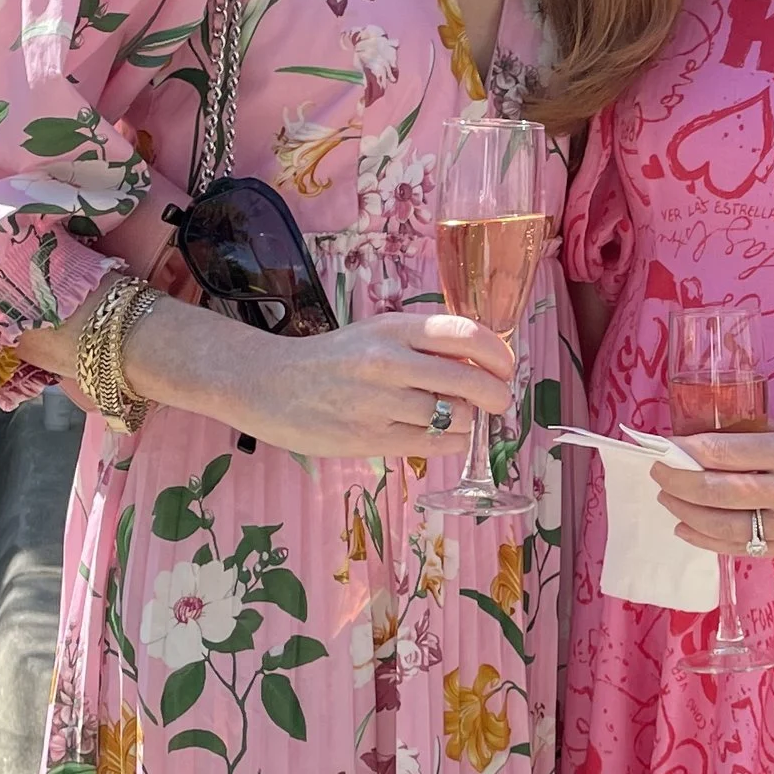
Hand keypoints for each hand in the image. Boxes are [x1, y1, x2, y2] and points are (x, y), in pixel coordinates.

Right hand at [198, 306, 514, 460]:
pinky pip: (435, 445)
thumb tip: (483, 361)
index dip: (499, 354)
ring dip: (467, 420)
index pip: (467, 335)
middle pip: (471, 381)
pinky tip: (443, 434)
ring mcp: (380, 403)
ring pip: (456, 417)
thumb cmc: (332, 359)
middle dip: (496, 395)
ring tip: (455, 416)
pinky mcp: (371, 439)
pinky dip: (451, 441)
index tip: (506, 367)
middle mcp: (390, 362)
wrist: (267, 384)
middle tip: (498, 401)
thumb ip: (424, 343)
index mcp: (394, 329)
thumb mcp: (376, 333)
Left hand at [652, 423, 773, 561]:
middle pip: (715, 490)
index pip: (723, 452)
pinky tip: (690, 530)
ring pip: (723, 525)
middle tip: (657, 471)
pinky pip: (743, 548)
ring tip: (667, 500)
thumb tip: (720, 437)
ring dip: (686, 512)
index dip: (687, 451)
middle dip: (677, 481)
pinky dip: (710, 540)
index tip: (665, 446)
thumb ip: (768, 439)